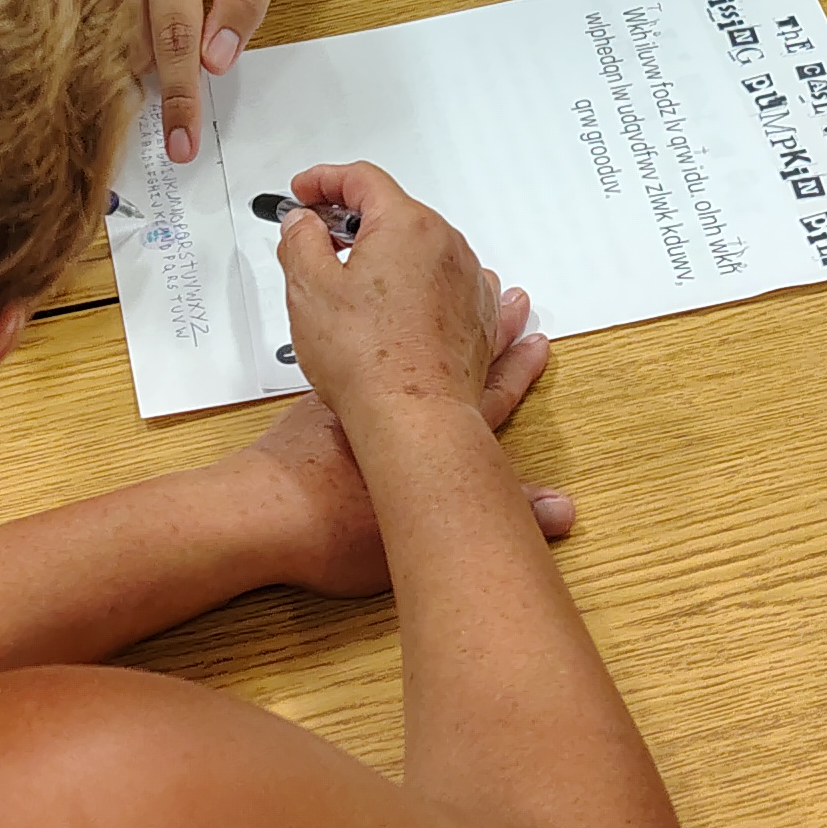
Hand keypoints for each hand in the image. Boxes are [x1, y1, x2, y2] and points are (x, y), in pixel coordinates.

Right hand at [100, 0, 292, 163]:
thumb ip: (241, 7)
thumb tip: (214, 62)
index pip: (173, 36)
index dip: (178, 96)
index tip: (181, 141)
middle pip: (126, 41)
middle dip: (150, 82)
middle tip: (170, 118)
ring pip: (99, 33)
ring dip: (126, 63)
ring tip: (149, 77)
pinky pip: (83, 13)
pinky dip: (103, 40)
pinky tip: (115, 51)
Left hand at [226, 281, 569, 593]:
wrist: (262, 510)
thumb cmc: (335, 530)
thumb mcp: (432, 532)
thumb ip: (503, 521)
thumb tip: (564, 514)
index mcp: (428, 435)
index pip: (485, 394)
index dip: (513, 369)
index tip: (535, 339)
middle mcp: (397, 411)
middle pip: (451, 357)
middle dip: (485, 329)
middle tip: (510, 295)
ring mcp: (358, 403)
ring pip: (405, 351)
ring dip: (432, 323)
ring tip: (450, 295)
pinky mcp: (323, 407)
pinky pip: (362, 362)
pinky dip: (381, 344)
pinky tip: (377, 332)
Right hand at [270, 162, 532, 426]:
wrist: (414, 419)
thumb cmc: (367, 361)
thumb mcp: (308, 289)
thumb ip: (300, 240)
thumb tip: (302, 223)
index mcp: (407, 225)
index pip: (362, 179)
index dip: (325, 180)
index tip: (305, 191)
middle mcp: (447, 246)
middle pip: (396, 213)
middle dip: (355, 221)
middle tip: (322, 239)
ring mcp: (470, 282)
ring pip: (425, 249)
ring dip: (391, 253)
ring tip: (360, 281)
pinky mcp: (479, 317)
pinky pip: (453, 284)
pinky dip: (427, 282)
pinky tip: (409, 299)